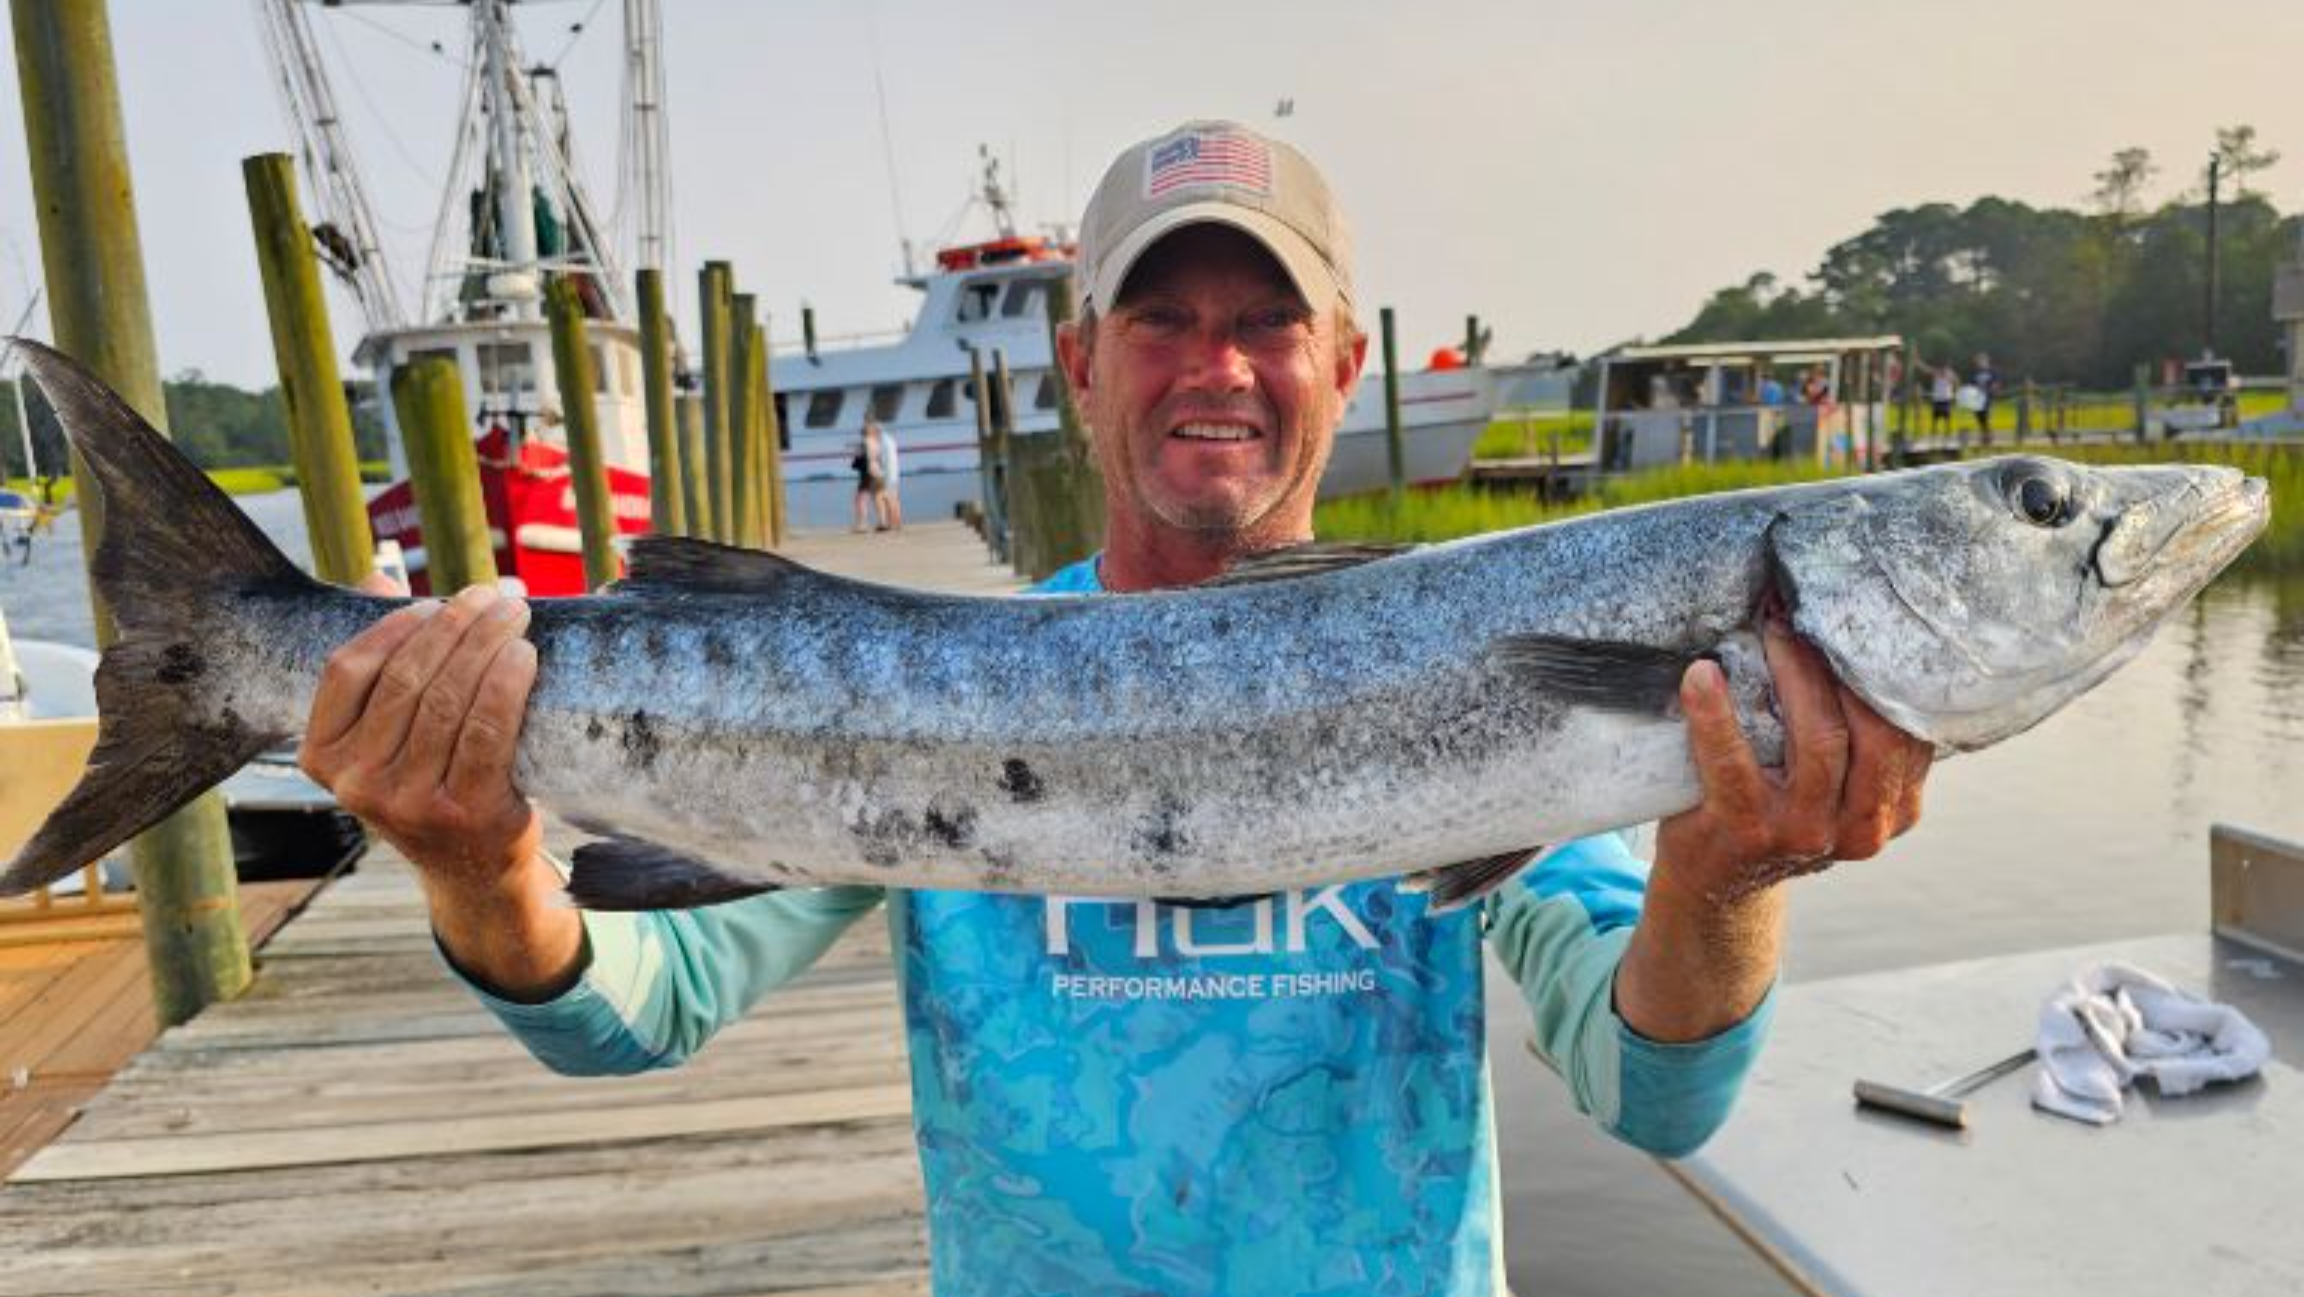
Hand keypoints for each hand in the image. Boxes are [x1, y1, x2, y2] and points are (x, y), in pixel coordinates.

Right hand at [301, 575, 579, 999]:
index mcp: (322, 757)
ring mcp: (408, 802)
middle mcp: (356, 784)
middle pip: (407, 677)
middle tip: (495, 595)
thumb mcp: (388, 733)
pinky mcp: (464, 812)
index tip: (437, 601)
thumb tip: (377, 578)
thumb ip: (380, 661)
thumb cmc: (430, 780)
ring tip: (515, 613)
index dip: (395, 624)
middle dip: (456, 623)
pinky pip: (487, 730)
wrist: (474, 870)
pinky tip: (524, 655)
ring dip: (487, 643)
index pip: (349, 669)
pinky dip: (507, 684)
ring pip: (449, 698)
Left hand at [1657, 620, 1933, 902]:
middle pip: (1875, 730)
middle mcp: (1862, 826)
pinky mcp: (1744, 830)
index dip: (1885, 667)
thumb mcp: (1835, 787)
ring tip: (1772, 628)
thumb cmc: (1775, 811)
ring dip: (1794, 673)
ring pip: (1819, 739)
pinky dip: (1714, 713)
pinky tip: (1701, 674)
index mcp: (1895, 808)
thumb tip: (1857, 636)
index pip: (1911, 729)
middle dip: (1843, 662)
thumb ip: (1858, 738)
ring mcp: (1804, 831)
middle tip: (1809, 611)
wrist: (1717, 885)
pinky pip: (1731, 762)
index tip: (1862, 614)